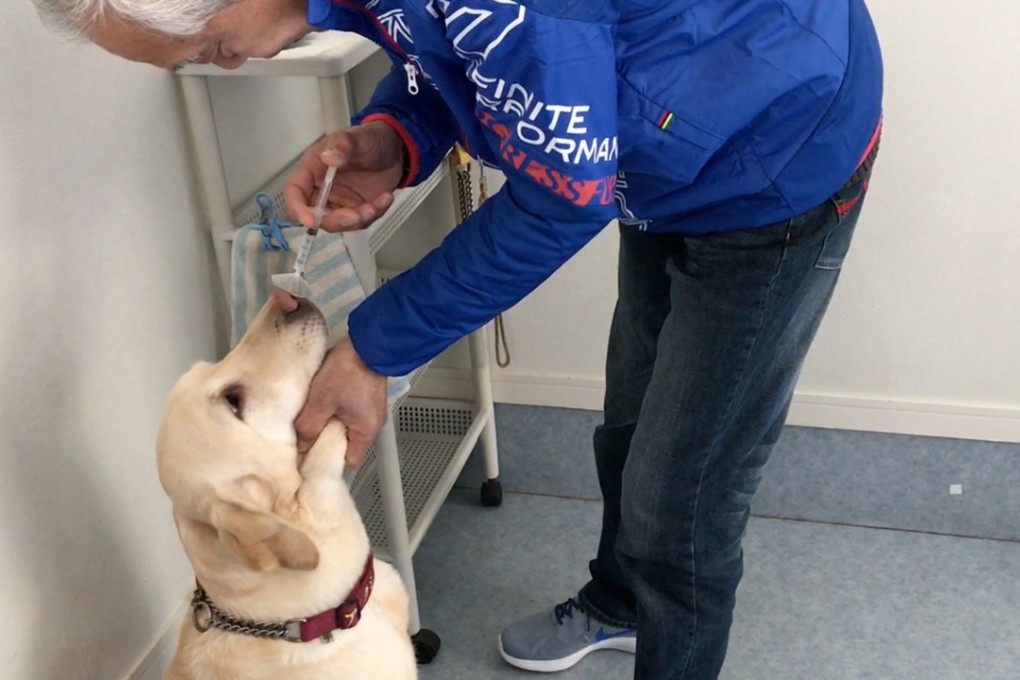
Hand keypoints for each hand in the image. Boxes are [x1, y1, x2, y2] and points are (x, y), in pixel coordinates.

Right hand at [284, 121, 405, 231]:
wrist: (394, 149)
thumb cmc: (369, 140)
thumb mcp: (358, 138)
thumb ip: (343, 145)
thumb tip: (328, 157)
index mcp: (313, 168)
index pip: (295, 191)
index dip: (298, 208)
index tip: (310, 221)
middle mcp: (322, 188)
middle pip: (315, 215)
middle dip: (336, 220)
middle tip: (358, 215)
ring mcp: (339, 201)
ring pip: (339, 223)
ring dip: (359, 219)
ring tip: (380, 201)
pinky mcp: (355, 209)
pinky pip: (359, 222)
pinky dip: (374, 214)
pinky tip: (386, 198)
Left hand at [295, 335, 386, 467]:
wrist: (368, 342)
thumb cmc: (349, 369)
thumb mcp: (320, 401)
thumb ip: (308, 427)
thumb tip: (301, 446)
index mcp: (365, 431)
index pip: (347, 461)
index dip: (327, 461)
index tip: (309, 456)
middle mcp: (373, 424)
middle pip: (345, 444)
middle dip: (325, 440)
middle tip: (307, 433)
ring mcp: (371, 410)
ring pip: (346, 427)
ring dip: (329, 422)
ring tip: (315, 413)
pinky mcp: (368, 398)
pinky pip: (350, 413)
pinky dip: (336, 410)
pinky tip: (324, 401)